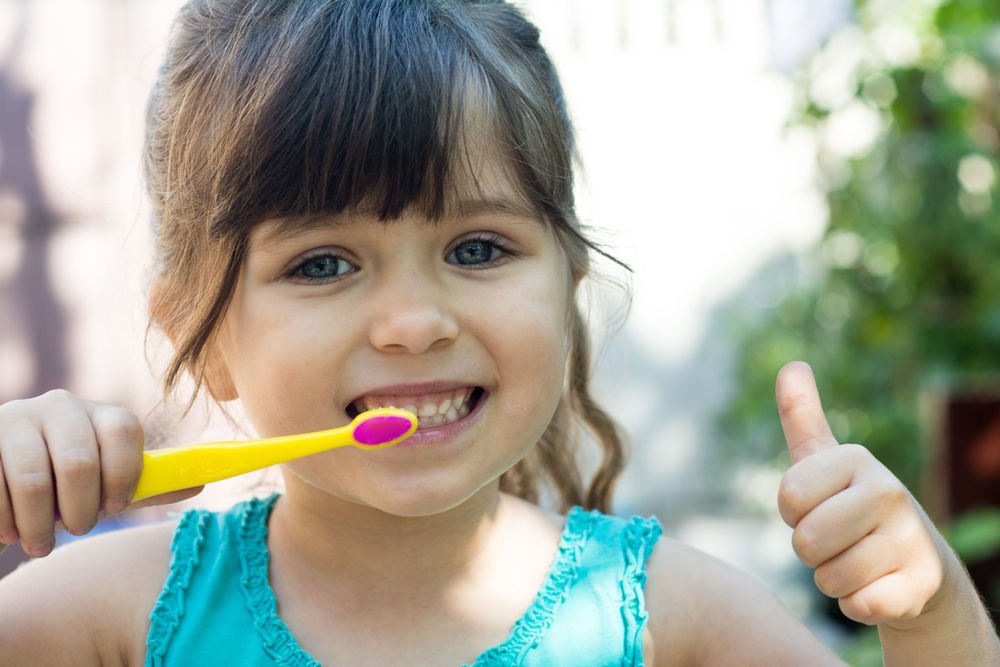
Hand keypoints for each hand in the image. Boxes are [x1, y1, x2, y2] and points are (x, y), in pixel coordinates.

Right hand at [0, 390, 200, 557]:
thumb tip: (198, 483)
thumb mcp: (107, 486)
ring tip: (38, 542)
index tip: (113, 507)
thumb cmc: (66, 489)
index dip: (123, 475)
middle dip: (79, 510)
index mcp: (100, 415)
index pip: (125, 430)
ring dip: (37, 524)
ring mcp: (14, 417)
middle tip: (74, 531)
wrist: (4, 483)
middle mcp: (60, 406)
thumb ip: (146, 486)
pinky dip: (3, 520)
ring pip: (32, 480)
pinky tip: (7, 531)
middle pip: (79, 461)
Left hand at [775, 362, 946, 626]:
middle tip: (835, 540)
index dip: (793, 513)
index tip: (818, 507)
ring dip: (831, 579)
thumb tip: (791, 365)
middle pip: (806, 540)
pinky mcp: (919, 585)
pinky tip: (875, 588)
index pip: (788, 497)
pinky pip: (858, 605)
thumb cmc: (851, 506)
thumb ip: (803, 416)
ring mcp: (909, 538)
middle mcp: (889, 491)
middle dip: (809, 550)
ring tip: (855, 562)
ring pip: (828, 577)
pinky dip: (856, 604)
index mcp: (857, 459)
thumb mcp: (825, 461)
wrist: (915, 562)